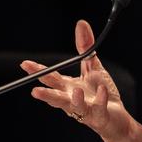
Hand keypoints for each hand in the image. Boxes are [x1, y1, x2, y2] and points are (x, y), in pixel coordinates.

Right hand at [21, 20, 125, 138]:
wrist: (116, 117)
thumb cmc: (100, 93)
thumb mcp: (92, 67)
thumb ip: (85, 47)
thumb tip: (81, 24)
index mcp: (68, 87)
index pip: (51, 78)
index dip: (38, 71)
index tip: (24, 64)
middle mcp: (73, 99)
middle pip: (57, 96)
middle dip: (46, 94)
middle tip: (34, 91)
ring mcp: (86, 109)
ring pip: (76, 106)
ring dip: (75, 100)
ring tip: (75, 90)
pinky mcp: (99, 116)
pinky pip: (99, 108)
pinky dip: (101, 99)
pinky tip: (102, 90)